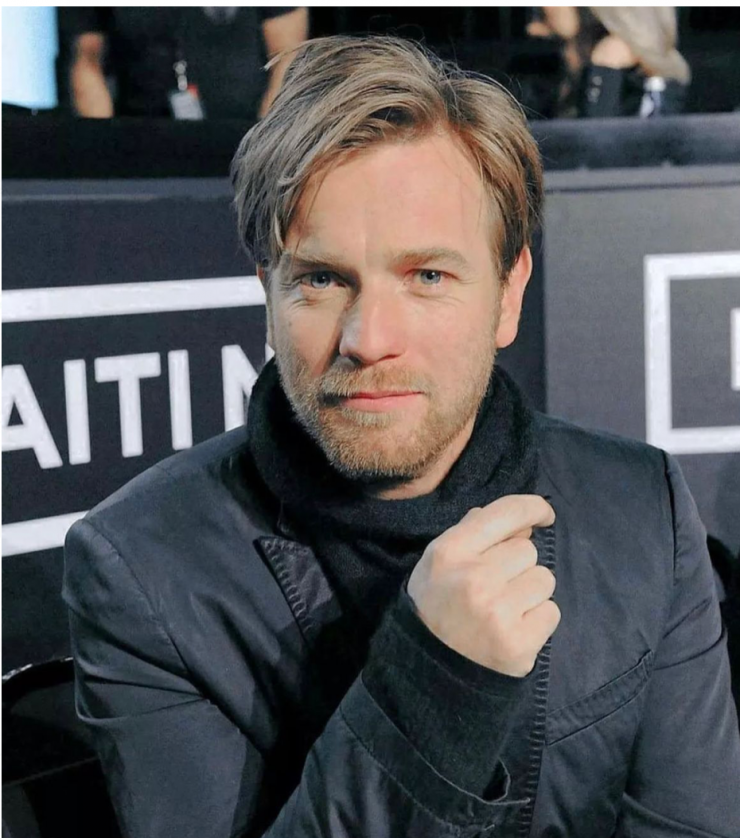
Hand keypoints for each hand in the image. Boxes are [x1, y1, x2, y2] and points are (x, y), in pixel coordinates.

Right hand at [407, 495, 559, 676]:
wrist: (428, 672)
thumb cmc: (436, 606)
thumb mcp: (438, 561)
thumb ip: (473, 532)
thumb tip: (521, 521)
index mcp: (450, 551)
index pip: (506, 513)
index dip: (533, 508)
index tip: (544, 514)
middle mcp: (474, 578)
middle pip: (528, 549)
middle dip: (518, 564)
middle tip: (496, 586)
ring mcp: (498, 612)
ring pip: (545, 579)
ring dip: (530, 592)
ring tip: (505, 608)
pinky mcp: (519, 643)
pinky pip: (551, 611)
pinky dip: (537, 619)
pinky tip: (514, 628)